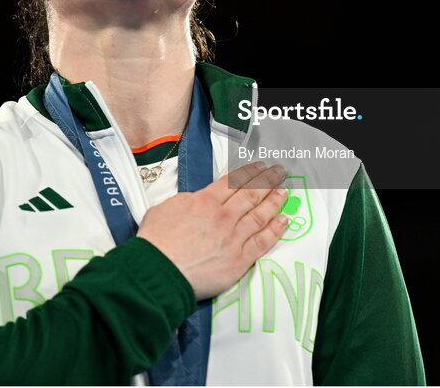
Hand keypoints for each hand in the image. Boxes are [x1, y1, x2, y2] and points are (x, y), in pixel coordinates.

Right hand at [137, 161, 289, 300]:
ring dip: (274, 201)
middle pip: (251, 194)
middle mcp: (223, 216)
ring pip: (260, 215)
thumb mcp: (165, 208)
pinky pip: (263, 241)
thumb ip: (187, 200)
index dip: (249, 172)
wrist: (158, 272)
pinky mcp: (239, 260)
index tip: (260, 167)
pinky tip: (284, 220)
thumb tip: (198, 199)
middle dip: (268, 180)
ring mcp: (234, 238)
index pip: (233, 182)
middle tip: (279, 172)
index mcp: (205, 201)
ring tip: (284, 192)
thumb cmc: (155, 242)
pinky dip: (276, 229)